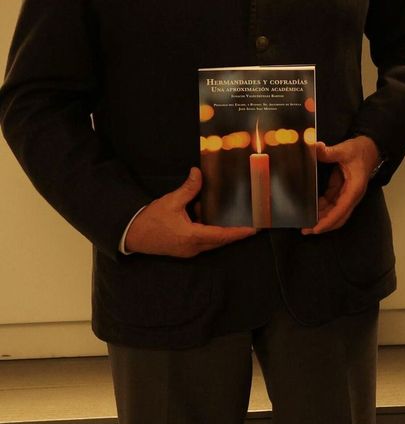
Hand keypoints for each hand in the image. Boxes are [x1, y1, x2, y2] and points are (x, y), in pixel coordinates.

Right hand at [124, 167, 255, 257]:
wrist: (131, 235)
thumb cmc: (150, 220)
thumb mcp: (170, 201)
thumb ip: (188, 189)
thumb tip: (198, 173)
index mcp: (191, 237)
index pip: (221, 235)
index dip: (238, 232)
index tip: (254, 229)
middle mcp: (193, 247)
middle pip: (220, 240)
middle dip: (236, 231)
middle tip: (252, 222)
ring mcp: (189, 251)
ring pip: (213, 241)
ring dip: (221, 230)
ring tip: (233, 217)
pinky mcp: (185, 249)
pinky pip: (204, 241)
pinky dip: (210, 230)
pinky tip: (207, 216)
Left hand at [303, 135, 381, 234]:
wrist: (371, 148)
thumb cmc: (360, 150)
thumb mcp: (345, 150)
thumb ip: (329, 152)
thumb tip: (315, 147)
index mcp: (354, 188)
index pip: (341, 209)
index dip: (329, 220)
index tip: (316, 228)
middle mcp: (352, 195)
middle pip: (339, 217)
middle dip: (323, 225)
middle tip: (305, 230)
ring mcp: (347, 195)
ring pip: (335, 213)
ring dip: (322, 219)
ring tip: (305, 222)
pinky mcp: (342, 191)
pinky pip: (332, 205)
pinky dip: (322, 209)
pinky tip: (311, 210)